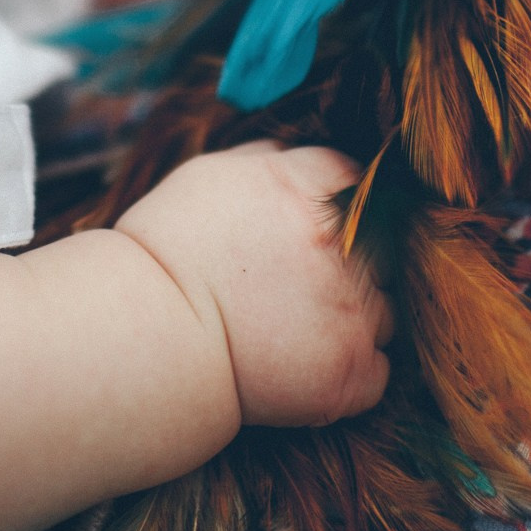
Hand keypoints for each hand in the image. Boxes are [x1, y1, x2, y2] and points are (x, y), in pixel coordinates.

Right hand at [114, 142, 390, 427]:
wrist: (143, 338)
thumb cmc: (163, 254)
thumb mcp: (207, 177)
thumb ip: (267, 160)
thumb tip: (296, 157)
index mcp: (307, 190)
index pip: (354, 180)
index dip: (336, 206)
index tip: (313, 230)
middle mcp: (341, 244)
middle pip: (382, 246)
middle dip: (353, 263)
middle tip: (299, 287)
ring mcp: (353, 311)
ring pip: (386, 311)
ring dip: (356, 319)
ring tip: (297, 332)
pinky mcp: (351, 372)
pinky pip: (379, 370)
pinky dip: (352, 371)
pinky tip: (306, 368)